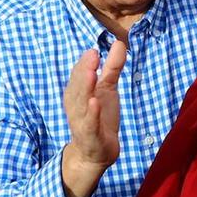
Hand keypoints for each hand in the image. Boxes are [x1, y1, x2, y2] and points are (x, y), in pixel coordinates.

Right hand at [61, 40, 126, 196]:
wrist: (96, 153)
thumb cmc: (100, 116)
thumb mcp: (108, 89)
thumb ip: (112, 68)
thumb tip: (120, 43)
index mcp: (78, 92)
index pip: (78, 75)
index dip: (85, 63)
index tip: (93, 50)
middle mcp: (76, 105)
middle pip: (78, 86)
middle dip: (84, 71)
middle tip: (92, 55)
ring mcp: (82, 121)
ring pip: (81, 104)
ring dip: (85, 89)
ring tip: (92, 75)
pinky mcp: (90, 136)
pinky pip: (89, 125)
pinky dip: (91, 114)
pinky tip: (94, 103)